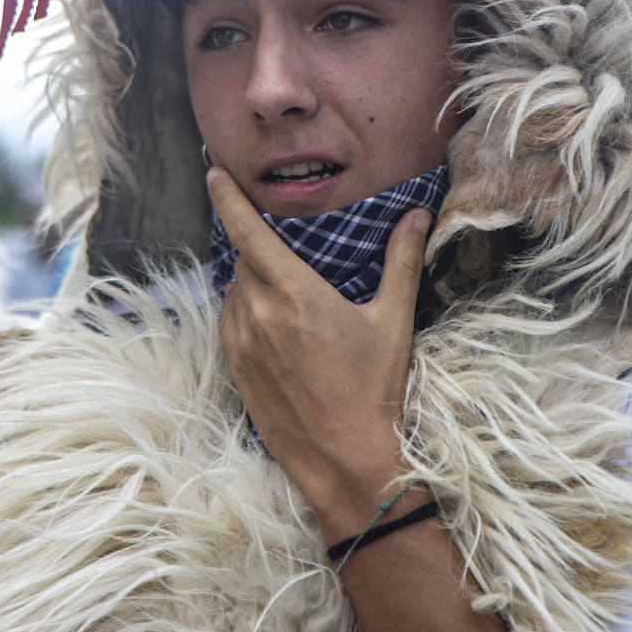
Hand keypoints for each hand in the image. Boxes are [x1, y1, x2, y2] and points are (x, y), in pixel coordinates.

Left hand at [207, 167, 430, 539]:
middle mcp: (260, 314)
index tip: (213, 172)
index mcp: (295, 294)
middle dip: (262, 252)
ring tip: (291, 303)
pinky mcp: (236, 371)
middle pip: (245, 262)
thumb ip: (402, 261)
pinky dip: (245, 314)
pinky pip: (230, 325)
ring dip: (253, 286)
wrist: (347, 459)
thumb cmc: (375, 389)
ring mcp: (242, 345)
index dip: (228, 198)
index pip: (248, 232)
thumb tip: (418, 214)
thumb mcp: (393, 321)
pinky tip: (275, 329)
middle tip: (290, 260)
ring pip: (235, 293)